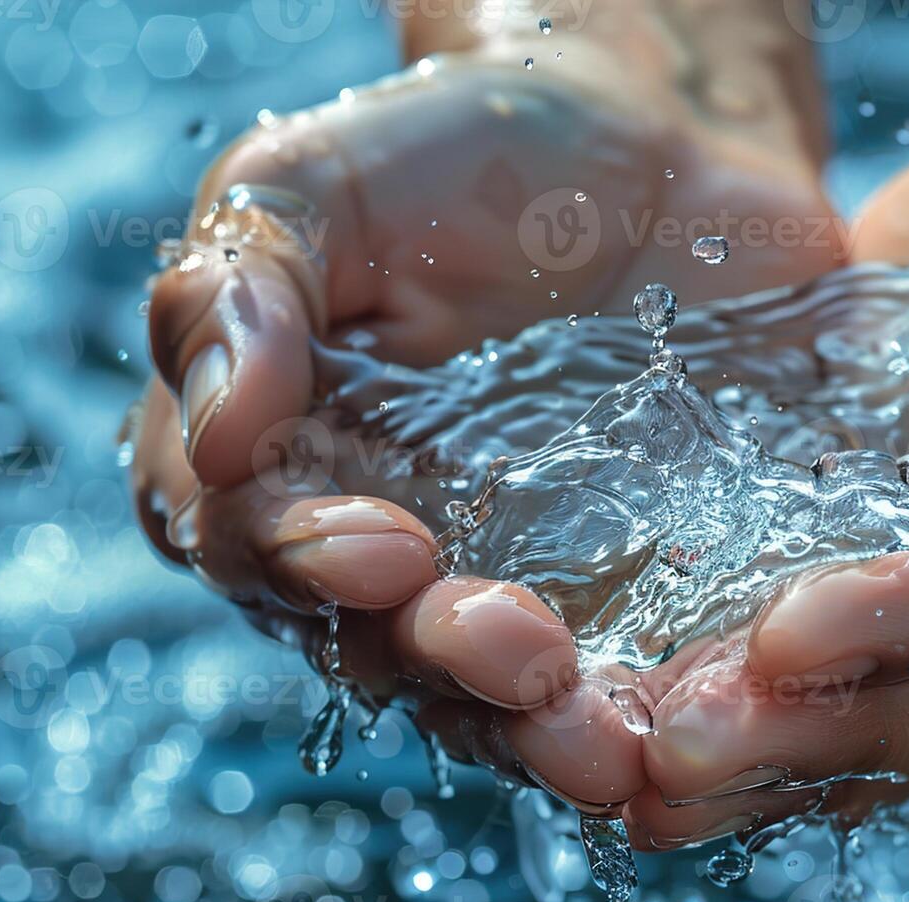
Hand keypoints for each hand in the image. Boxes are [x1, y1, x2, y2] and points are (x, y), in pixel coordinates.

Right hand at [128, 1, 840, 812]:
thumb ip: (240, 286)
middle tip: (520, 654)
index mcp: (282, 464)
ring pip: (504, 701)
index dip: (304, 565)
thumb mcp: (322, 178)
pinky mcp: (641, 599)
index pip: (253, 548)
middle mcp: (389, 550)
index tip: (384, 545)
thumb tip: (213, 436)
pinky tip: (695, 726)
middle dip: (446, 665)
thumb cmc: (460, 153)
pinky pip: (637, 682)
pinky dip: (660, 714)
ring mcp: (518, 586)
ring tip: (607, 748)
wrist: (655, 145)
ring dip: (547, 733)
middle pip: (384, 651)